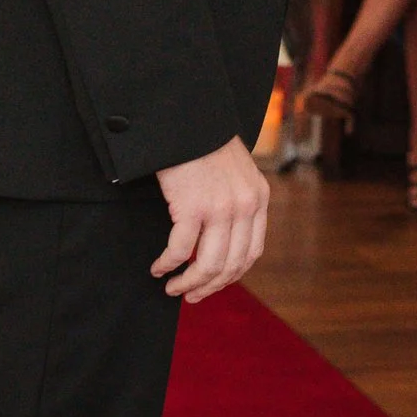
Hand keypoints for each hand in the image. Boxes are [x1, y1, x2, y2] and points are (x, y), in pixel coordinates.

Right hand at [151, 135, 269, 301]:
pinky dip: (167, 264)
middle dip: (208, 286)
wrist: (188, 121)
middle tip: (190, 296)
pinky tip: (158, 267)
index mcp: (258, 199)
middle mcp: (245, 206)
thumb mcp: (236, 173)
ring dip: (188, 282)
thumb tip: (223, 243)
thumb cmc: (205, 146)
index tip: (212, 284)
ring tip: (172, 286)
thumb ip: (237, 202)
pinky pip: (180, 250)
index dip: (231, 276)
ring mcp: (221, 207)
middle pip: (231, 265)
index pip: (251, 253)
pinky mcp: (193, 206)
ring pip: (207, 264)